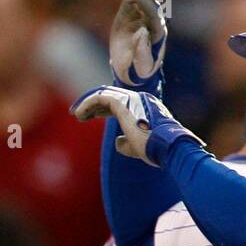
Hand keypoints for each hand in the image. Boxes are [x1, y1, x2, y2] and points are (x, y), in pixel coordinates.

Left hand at [72, 85, 203, 166]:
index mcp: (145, 107)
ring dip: (88, 103)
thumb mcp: (138, 146)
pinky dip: (88, 104)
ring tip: (77, 115)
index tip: (90, 116)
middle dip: (93, 104)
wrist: (168, 148)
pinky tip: (79, 114)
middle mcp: (140, 99)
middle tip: (79, 114)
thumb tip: (117, 141)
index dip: (102, 108)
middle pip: (111, 95)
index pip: (120, 102)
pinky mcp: (125, 103)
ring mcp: (133, 99)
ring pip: (105, 94)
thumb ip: (127, 142)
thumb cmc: (156, 150)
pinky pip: (101, 98)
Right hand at [109, 0, 165, 87]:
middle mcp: (154, 18)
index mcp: (157, 33)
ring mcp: (143, 11)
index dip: (144, 1)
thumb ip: (143, 54)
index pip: (153, 13)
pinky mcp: (132, 7)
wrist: (131, 69)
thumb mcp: (139, 69)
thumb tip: (143, 32)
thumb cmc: (136, 72)